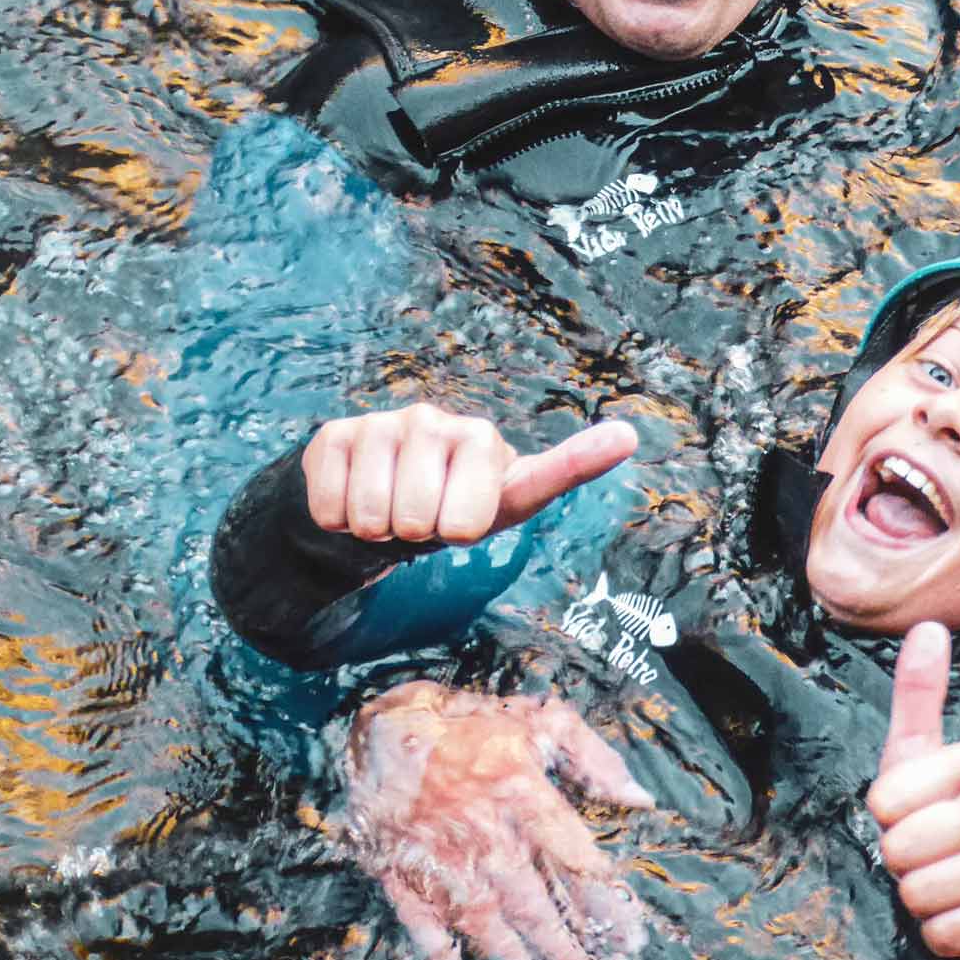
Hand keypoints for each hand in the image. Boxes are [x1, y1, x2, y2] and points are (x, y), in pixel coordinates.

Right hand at [303, 406, 636, 545]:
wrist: (380, 499)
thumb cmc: (453, 504)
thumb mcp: (507, 502)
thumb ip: (562, 471)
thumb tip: (629, 433)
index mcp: (483, 442)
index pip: (494, 493)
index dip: (476, 517)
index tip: (576, 464)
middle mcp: (435, 422)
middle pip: (420, 521)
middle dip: (417, 537)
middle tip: (423, 520)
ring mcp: (383, 424)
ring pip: (373, 515)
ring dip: (377, 529)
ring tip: (391, 509)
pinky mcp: (334, 435)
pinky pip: (331, 507)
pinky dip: (337, 522)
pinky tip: (355, 498)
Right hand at [345, 680, 651, 959]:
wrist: (386, 723)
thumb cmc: (470, 723)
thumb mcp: (539, 720)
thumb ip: (593, 757)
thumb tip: (639, 797)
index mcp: (522, 792)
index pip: (574, 860)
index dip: (605, 904)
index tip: (629, 939)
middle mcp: (484, 832)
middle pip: (532, 904)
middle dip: (564, 951)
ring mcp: (440, 856)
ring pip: (483, 923)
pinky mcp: (401, 870)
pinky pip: (421, 923)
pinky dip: (438, 959)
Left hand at [866, 623, 959, 959]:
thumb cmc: (936, 819)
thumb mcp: (915, 757)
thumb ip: (918, 695)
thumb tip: (928, 625)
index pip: (884, 801)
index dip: (882, 820)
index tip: (907, 817)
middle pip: (904, 849)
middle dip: (900, 866)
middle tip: (925, 860)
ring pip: (926, 893)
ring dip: (920, 903)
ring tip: (943, 888)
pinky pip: (955, 932)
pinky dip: (944, 935)